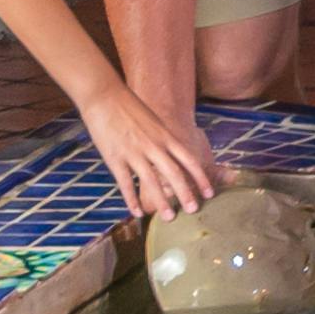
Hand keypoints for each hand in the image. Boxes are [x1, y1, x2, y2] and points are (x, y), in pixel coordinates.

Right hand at [81, 90, 224, 216]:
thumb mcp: (154, 121)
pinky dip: (132, 200)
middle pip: (174, 173)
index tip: (210, 192)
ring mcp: (134, 152)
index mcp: (164, 136)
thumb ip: (164, 139)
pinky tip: (137, 213)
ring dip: (162, 202)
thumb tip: (175, 155)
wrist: (104, 95)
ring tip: (169, 218)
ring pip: (152, 182)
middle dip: (186, 193)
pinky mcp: (115, 158)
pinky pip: (126, 183)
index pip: (188, 160)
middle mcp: (153, 145)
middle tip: (194, 210)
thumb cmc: (129, 107)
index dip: (201, 177)